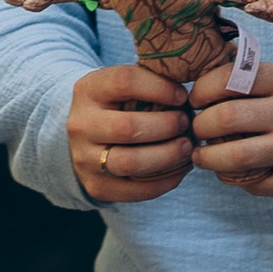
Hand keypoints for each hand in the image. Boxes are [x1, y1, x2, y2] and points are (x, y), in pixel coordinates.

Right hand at [67, 57, 194, 204]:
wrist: (84, 136)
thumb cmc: (117, 104)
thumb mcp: (123, 84)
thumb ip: (151, 81)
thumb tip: (192, 90)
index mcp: (88, 90)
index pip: (125, 82)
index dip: (160, 88)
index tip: (182, 96)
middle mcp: (80, 125)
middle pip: (127, 128)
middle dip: (166, 126)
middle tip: (187, 123)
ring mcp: (84, 159)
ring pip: (131, 164)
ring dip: (168, 156)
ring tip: (187, 148)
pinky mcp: (96, 187)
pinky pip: (137, 190)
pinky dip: (166, 181)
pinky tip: (180, 168)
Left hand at [191, 59, 272, 197]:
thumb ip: (252, 77)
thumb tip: (200, 85)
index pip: (228, 79)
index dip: (200, 91)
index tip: (196, 100)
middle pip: (223, 119)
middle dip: (199, 126)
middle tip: (197, 129)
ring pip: (233, 157)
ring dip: (207, 158)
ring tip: (203, 155)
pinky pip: (253, 185)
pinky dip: (234, 180)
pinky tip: (234, 172)